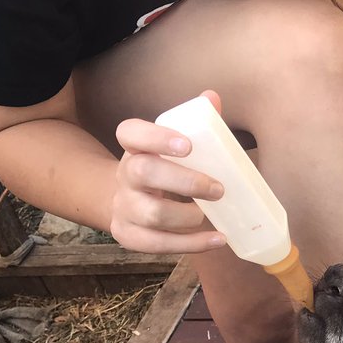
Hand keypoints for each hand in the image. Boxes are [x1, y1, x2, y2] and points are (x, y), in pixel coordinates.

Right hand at [109, 90, 228, 254]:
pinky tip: (217, 240)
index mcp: (135, 147)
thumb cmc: (165, 167)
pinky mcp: (130, 235)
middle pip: (143, 172)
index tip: (188, 145)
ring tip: (210, 214)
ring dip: (187, 217)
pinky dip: (191, 245)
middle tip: (218, 189)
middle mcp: (125, 175)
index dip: (157, 137)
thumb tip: (212, 97)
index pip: (130, 132)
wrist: (129, 200)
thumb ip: (196, 122)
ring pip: (152, 214)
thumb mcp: (175, 145)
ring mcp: (124, 207)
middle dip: (184, 181)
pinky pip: (157, 244)